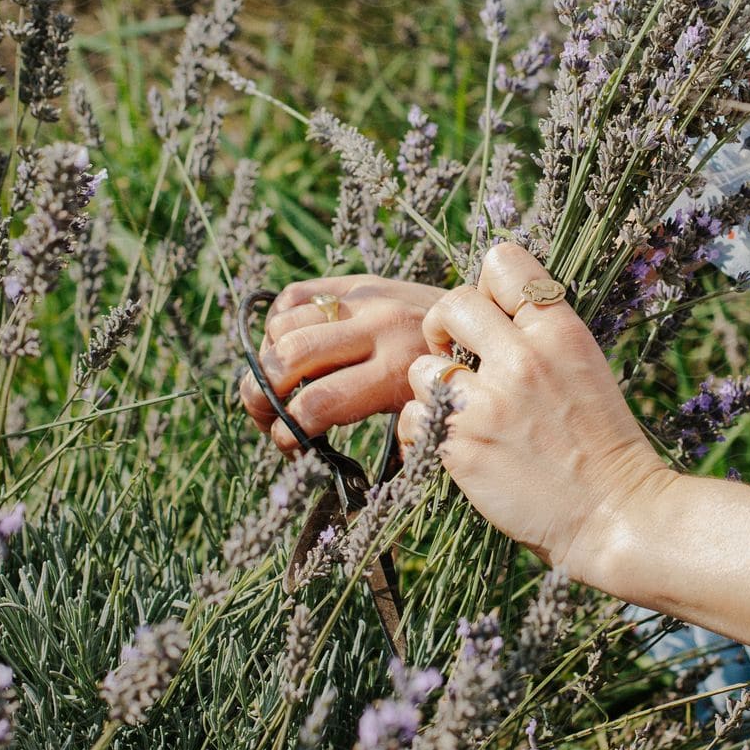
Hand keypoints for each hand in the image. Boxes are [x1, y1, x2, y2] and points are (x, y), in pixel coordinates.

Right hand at [238, 274, 444, 452]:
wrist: (488, 319)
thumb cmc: (459, 382)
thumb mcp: (437, 416)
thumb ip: (397, 438)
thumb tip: (349, 469)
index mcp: (397, 370)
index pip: (319, 402)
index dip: (288, 431)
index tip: (287, 445)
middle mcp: (377, 328)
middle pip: (290, 357)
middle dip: (261, 395)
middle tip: (264, 416)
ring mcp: (366, 298)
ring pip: (285, 325)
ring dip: (267, 360)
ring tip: (276, 384)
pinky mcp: (360, 279)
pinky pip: (295, 295)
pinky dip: (278, 322)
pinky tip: (288, 346)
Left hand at [396, 243, 674, 578]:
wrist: (617, 514)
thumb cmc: (604, 445)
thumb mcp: (585, 368)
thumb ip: (541, 336)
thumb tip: (488, 314)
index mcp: (561, 332)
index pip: (504, 262)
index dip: (486, 286)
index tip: (489, 316)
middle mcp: (524, 359)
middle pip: (453, 304)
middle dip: (443, 328)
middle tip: (452, 356)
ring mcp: (490, 403)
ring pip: (422, 367)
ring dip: (432, 388)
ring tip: (458, 411)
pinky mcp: (463, 448)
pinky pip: (412, 419)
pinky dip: (423, 433)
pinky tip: (450, 445)